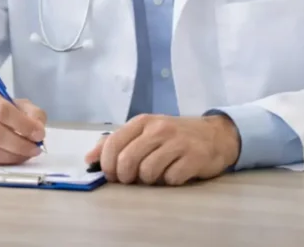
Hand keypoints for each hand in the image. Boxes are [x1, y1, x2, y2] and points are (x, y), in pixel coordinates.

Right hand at [0, 87, 46, 164]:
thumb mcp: (17, 104)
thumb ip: (32, 113)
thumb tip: (38, 130)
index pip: (2, 110)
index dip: (23, 124)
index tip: (39, 134)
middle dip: (19, 144)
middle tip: (35, 149)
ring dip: (13, 156)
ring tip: (27, 154)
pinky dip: (5, 162)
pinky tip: (15, 157)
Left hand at [84, 114, 240, 185]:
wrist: (215, 135)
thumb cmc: (173, 136)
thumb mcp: (144, 133)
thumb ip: (116, 143)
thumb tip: (89, 159)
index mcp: (142, 121)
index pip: (113, 143)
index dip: (107, 164)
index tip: (111, 175)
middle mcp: (159, 129)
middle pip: (127, 160)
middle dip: (125, 176)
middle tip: (131, 179)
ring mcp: (178, 142)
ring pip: (147, 172)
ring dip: (148, 180)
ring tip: (155, 174)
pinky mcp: (194, 157)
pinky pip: (171, 179)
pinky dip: (169, 181)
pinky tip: (174, 173)